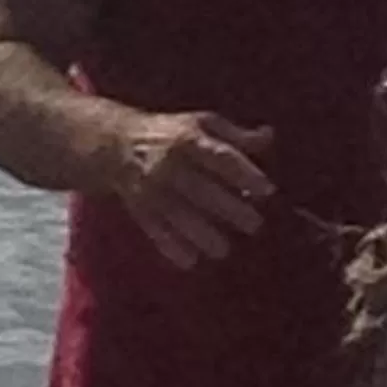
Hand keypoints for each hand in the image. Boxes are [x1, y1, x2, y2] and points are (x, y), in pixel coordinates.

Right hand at [111, 111, 274, 268]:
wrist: (116, 144)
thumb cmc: (173, 134)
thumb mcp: (203, 125)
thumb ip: (237, 137)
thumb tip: (270, 136)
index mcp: (189, 139)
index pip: (221, 157)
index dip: (245, 174)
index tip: (268, 191)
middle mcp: (169, 163)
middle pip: (201, 188)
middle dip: (228, 208)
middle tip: (254, 225)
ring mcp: (152, 188)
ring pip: (177, 214)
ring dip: (200, 233)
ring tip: (223, 250)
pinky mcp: (139, 208)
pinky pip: (154, 229)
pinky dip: (170, 247)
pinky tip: (190, 261)